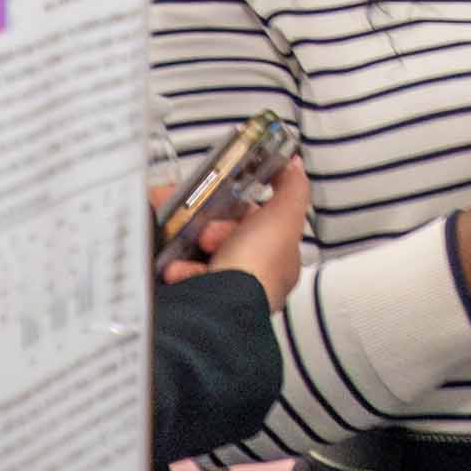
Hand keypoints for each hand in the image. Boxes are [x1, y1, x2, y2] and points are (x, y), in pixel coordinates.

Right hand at [161, 159, 309, 311]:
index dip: (245, 210)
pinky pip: (176, 270)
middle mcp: (250, 278)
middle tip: (208, 232)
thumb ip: (292, 188)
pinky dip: (174, 266)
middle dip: (212, 227)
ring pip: (197, 252)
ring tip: (192, 246)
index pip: (260, 224)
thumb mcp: (283, 217)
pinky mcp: (191, 297)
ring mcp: (220, 290)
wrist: (219, 306)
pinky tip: (176, 270)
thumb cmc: (257, 266)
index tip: (233, 204)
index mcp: (276, 261)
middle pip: (226, 236)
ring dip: (190, 242)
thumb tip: (296, 165)